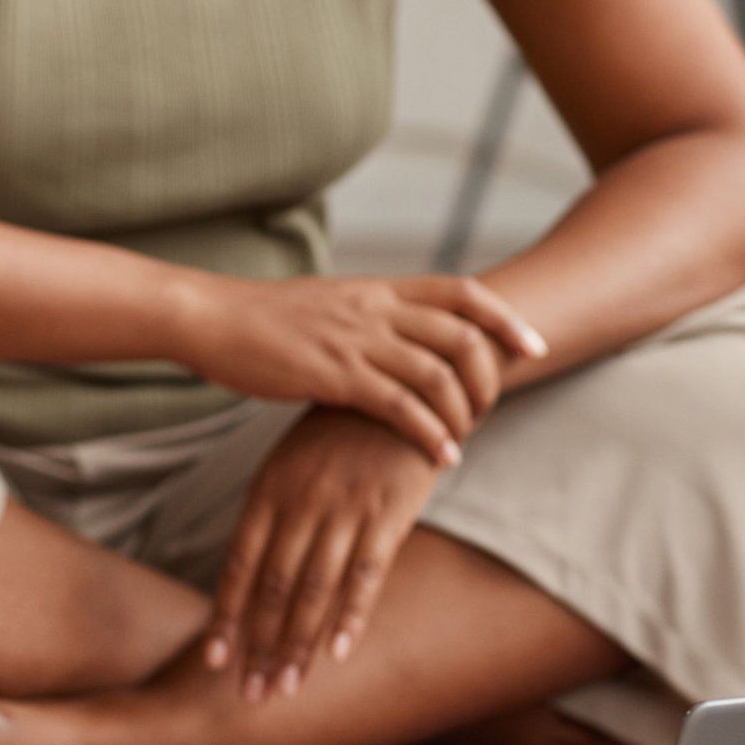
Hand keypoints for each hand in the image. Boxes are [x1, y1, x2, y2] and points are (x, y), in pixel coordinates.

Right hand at [184, 274, 544, 466]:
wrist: (212, 319)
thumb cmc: (269, 321)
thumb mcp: (333, 305)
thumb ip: (375, 316)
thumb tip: (409, 337)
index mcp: (379, 288)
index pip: (461, 291)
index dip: (505, 317)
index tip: (532, 346)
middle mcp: (376, 308)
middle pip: (462, 334)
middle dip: (490, 375)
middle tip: (495, 408)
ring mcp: (356, 340)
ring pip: (436, 374)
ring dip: (462, 412)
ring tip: (464, 440)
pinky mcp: (334, 375)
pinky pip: (398, 406)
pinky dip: (428, 433)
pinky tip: (440, 457)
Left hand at [203, 409, 441, 698]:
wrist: (404, 387)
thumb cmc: (344, 429)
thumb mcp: (294, 459)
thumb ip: (274, 510)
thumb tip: (251, 565)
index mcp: (270, 490)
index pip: (238, 565)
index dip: (226, 617)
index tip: (214, 663)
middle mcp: (300, 504)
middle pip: (271, 588)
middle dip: (258, 647)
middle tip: (251, 695)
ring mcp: (344, 510)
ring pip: (312, 591)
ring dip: (296, 645)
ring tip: (286, 687)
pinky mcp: (388, 515)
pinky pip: (366, 575)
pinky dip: (350, 617)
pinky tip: (337, 654)